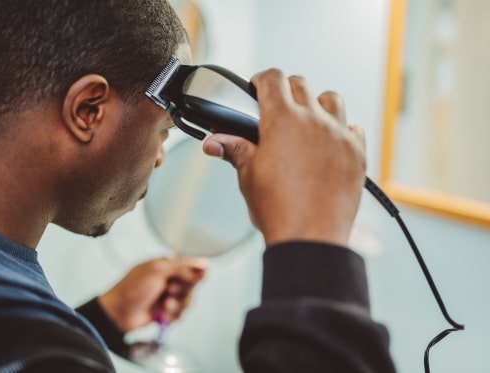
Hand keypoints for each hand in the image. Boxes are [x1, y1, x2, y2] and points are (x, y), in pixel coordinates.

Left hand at [97, 257, 206, 332]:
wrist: (118, 313)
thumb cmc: (132, 288)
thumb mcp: (157, 270)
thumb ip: (182, 267)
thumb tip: (203, 263)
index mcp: (166, 265)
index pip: (190, 265)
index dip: (195, 273)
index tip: (198, 277)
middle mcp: (169, 279)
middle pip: (192, 285)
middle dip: (182, 291)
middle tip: (169, 290)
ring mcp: (168, 296)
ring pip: (187, 301)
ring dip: (177, 305)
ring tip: (164, 305)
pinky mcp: (166, 311)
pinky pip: (180, 314)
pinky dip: (172, 315)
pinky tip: (161, 314)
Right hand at [203, 69, 365, 246]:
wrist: (310, 237)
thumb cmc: (277, 208)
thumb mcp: (248, 175)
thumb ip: (234, 149)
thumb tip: (214, 142)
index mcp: (282, 120)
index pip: (273, 78)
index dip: (261, 79)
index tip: (257, 88)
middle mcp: (314, 121)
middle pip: (301, 84)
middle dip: (286, 90)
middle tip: (277, 108)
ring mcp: (339, 135)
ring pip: (331, 99)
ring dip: (316, 104)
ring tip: (306, 121)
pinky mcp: (356, 153)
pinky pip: (352, 127)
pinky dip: (340, 129)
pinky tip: (329, 144)